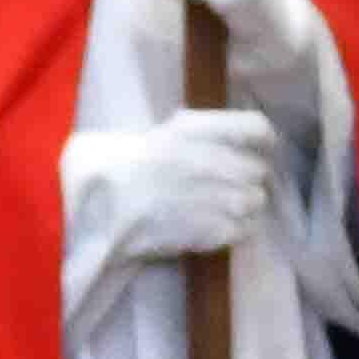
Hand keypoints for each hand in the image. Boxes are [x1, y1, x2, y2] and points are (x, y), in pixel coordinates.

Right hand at [65, 108, 279, 266]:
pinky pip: (243, 229)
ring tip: (221, 208)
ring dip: (243, 206)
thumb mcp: (157, 135)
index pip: (256, 127)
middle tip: (229, 184)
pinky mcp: (210, 231)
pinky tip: (214, 226)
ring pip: (254, 201)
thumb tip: (228, 146)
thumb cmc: (115, 168)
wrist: (95, 212)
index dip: (263, 139)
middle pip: (257, 169)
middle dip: (247, 178)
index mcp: (195, 130)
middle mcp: (212, 160)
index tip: (261, 148)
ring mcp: (215, 198)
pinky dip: (234, 229)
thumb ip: (198, 135)